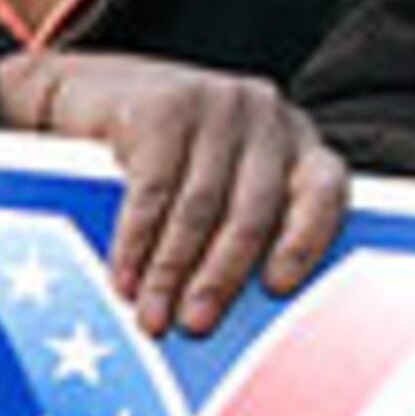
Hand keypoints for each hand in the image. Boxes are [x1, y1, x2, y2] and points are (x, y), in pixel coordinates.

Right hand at [0, 51, 348, 336]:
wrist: (89, 90)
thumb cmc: (167, 154)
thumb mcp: (220, 177)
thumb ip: (240, 221)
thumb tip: (232, 309)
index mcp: (297, 140)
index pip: (325, 191)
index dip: (306, 240)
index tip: (278, 288)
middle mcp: (267, 116)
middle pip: (253, 210)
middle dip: (221, 277)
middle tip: (195, 325)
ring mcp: (218, 104)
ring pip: (199, 207)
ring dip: (171, 272)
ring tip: (152, 315)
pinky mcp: (165, 106)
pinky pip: (152, 191)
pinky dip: (135, 243)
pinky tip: (123, 278)